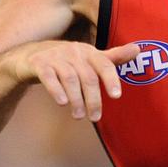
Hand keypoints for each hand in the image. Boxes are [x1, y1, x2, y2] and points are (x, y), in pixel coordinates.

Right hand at [14, 40, 139, 120]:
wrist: (29, 56)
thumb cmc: (66, 60)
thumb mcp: (89, 58)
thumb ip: (113, 57)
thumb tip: (138, 49)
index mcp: (89, 51)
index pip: (104, 64)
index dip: (111, 79)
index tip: (117, 96)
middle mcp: (74, 51)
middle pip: (88, 77)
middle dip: (93, 99)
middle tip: (95, 117)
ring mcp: (55, 57)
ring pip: (70, 79)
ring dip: (76, 99)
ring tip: (80, 116)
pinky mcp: (39, 64)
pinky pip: (49, 77)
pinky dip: (57, 90)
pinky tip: (62, 103)